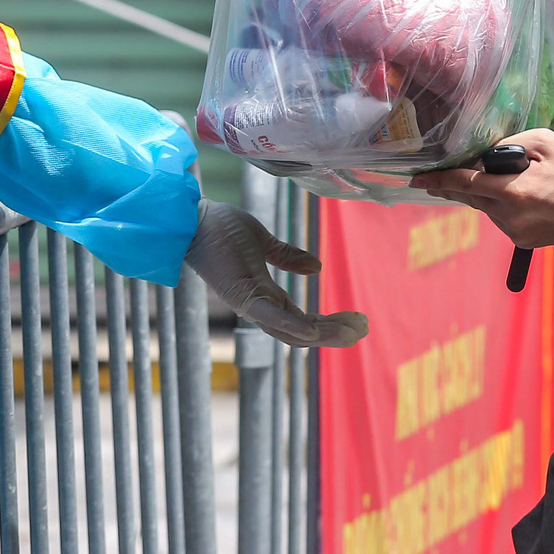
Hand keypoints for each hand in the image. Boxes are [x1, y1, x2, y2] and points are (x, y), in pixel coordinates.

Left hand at [184, 200, 368, 347]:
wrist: (192, 218)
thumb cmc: (221, 228)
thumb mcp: (264, 242)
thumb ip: (287, 257)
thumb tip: (316, 268)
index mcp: (265, 296)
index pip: (303, 321)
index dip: (330, 324)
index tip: (357, 320)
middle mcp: (258, 307)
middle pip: (301, 333)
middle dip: (333, 334)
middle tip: (362, 330)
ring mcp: (250, 304)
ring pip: (291, 330)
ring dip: (323, 334)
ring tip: (351, 331)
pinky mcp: (242, 294)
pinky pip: (270, 315)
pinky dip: (292, 325)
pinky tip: (314, 329)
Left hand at [410, 130, 553, 248]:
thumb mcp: (542, 142)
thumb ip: (507, 144)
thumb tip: (482, 154)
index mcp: (513, 192)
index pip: (465, 184)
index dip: (438, 180)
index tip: (417, 179)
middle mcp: (510, 216)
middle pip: (470, 198)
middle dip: (457, 186)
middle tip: (437, 179)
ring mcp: (516, 232)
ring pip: (486, 209)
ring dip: (487, 195)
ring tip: (514, 182)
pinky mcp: (523, 241)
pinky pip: (501, 219)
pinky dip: (503, 207)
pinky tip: (524, 197)